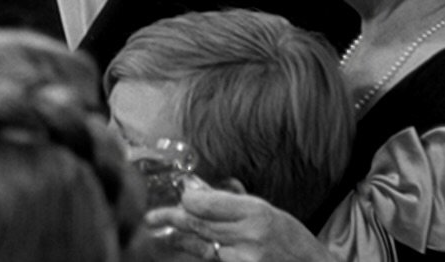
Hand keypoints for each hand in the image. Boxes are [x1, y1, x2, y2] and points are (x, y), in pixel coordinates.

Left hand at [145, 188, 332, 261]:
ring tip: (161, 229)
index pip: (205, 205)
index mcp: (256, 214)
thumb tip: (198, 190)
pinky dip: (199, 252)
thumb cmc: (294, 241)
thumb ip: (233, 202)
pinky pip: (212, 260)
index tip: (182, 197)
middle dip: (172, 219)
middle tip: (151, 217)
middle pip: (198, 225)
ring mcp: (243, 260)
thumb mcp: (268, 212)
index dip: (188, 200)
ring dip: (180, 237)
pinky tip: (185, 245)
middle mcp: (247, 238)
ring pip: (200, 246)